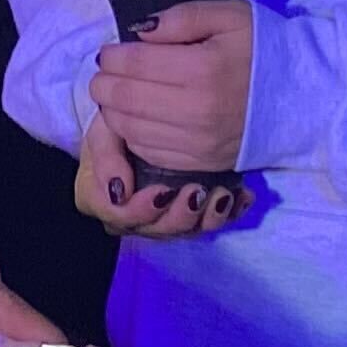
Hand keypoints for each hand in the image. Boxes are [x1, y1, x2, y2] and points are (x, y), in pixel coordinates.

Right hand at [76, 110, 229, 237]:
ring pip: (187, 230)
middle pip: (157, 230)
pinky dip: (230, 211)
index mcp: (104, 200)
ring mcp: (166, 216)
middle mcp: (135, 216)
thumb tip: (118, 190)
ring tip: (222, 194)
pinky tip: (242, 196)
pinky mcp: (193, 211)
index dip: (140, 212)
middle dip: (180, 216)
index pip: (119, 218)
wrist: (142, 116)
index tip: (160, 191)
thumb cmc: (118, 126)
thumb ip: (104, 156)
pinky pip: (213, 220)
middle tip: (196, 191)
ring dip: (208, 217)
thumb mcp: (104, 130)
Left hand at [89, 0, 253, 173]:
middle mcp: (196, 111)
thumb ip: (182, 18)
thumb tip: (140, 33)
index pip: (135, 64)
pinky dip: (131, 135)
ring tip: (116, 94)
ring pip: (130, 129)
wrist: (304, 97)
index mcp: (203, 69)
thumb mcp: (230, 16)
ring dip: (112, 110)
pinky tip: (136, 119)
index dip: (112, 56)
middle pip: (125, 99)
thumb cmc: (264, 50)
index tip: (109, 52)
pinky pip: (148, 152)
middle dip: (103, 84)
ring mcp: (197, 142)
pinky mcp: (200, 162)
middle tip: (104, 73)